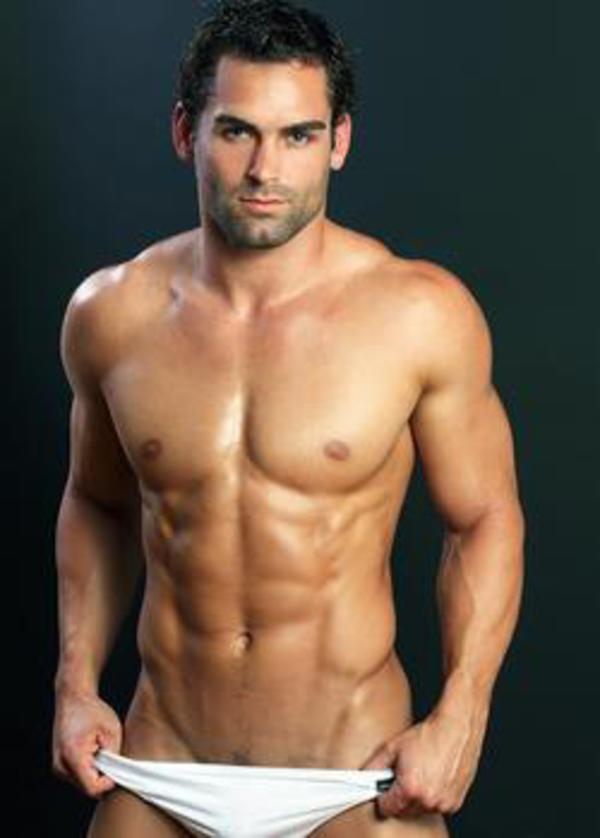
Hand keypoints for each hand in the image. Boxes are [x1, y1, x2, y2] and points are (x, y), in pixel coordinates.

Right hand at [52, 688, 122, 798]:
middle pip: (88, 788)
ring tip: (100, 750)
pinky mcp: (59, 765)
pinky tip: (93, 752)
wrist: (73, 697)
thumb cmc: (93, 711)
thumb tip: (117, 777)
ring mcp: (58, 767)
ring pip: (83, 784)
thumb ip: (115, 757)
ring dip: (96, 773)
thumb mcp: (112, 731)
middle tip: (110, 754)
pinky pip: (78, 777)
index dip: (109, 783)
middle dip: (103, 776)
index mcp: (73, 756)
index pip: (93, 788)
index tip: (117, 766)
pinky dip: (89, 769)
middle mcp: (61, 765)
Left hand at [361, 709, 485, 817]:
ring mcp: (444, 803)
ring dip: (417, 798)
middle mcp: (428, 800)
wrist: (456, 728)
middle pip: (404, 811)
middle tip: (403, 775)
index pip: (387, 808)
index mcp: (410, 788)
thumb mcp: (393, 746)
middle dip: (400, 796)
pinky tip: (433, 777)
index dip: (383, 796)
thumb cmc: (428, 734)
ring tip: (420, 773)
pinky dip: (433, 797)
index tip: (384, 787)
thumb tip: (364, 776)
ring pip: (421, 810)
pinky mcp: (455, 802)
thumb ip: (375, 765)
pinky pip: (437, 807)